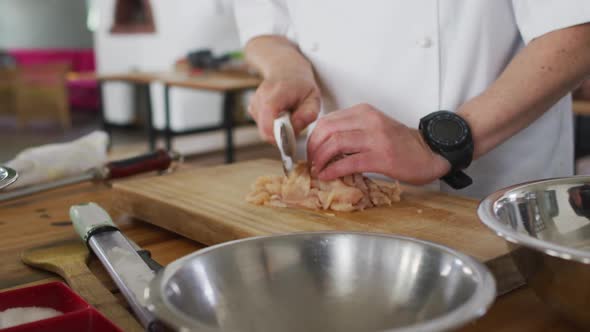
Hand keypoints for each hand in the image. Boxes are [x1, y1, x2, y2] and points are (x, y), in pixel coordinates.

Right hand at [248, 73, 320, 142]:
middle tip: (294, 127)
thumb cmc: (301, 87)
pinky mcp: (252, 109)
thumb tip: (294, 130)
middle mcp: (261, 96)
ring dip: (277, 130)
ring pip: (264, 130)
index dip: (277, 134)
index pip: (269, 116)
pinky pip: (262, 127)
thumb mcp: (313, 98)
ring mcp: (254, 102)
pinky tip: (280, 115)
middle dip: (281, 136)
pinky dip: (272, 126)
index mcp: (278, 91)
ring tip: (288, 116)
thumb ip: (308, 114)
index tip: (291, 137)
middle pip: (265, 129)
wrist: (286, 71)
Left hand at [307, 103, 450, 183]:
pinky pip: (349, 162)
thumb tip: (323, 144)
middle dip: (313, 149)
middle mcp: (369, 121)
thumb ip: (351, 130)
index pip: (327, 120)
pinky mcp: (382, 157)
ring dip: (321, 160)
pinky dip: (333, 170)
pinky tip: (327, 176)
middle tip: (311, 162)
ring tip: (317, 170)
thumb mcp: (373, 127)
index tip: (310, 152)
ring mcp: (376, 138)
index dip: (313, 138)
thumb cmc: (399, 144)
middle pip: (327, 130)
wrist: (428, 152)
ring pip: (335, 144)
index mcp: (364, 112)